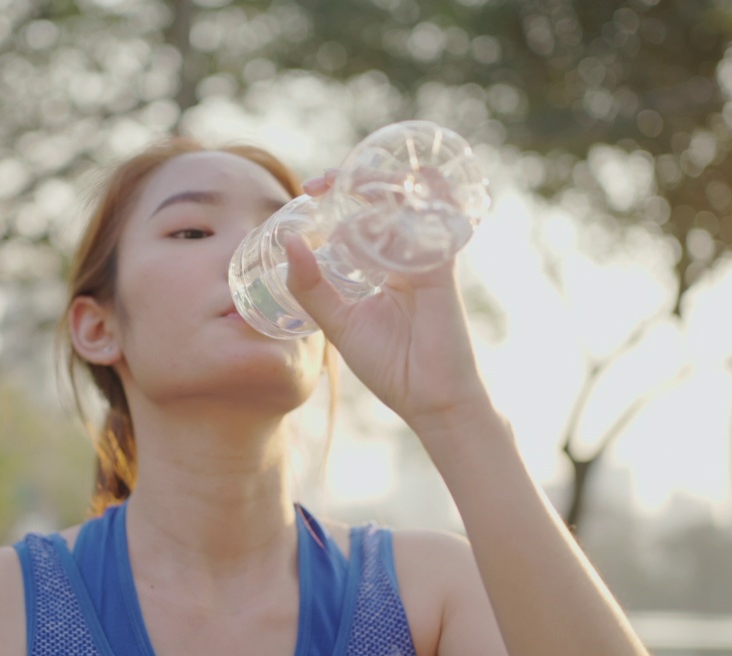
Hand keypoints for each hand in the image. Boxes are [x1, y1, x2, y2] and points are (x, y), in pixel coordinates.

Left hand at [286, 171, 489, 429]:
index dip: (340, 194)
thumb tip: (288, 242)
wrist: (432, 401)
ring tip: (352, 179)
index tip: (311, 189)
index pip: (363, 216)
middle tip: (320, 183)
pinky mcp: (443, 270)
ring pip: (412, 203)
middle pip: (389, 201)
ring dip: (385, 182)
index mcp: (385, 265)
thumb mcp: (338, 323)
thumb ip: (310, 287)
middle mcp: (408, 254)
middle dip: (356, 181)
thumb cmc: (392, 366)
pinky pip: (438, 224)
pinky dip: (429, 197)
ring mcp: (428, 258)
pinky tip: (407, 183)